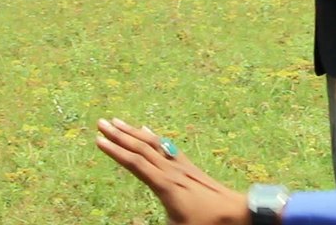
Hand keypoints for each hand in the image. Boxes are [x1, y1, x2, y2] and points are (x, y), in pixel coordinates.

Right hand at [96, 118, 248, 224]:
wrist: (236, 212)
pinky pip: (167, 146)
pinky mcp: (188, 166)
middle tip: (101, 122)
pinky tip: (147, 130)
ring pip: (153, 143)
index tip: (98, 140)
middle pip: (140, 147)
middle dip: (119, 134)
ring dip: (133, 131)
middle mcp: (171, 170)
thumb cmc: (206, 223)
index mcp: (165, 185)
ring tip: (118, 121)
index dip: (115, 152)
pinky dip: (153, 137)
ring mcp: (181, 166)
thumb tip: (129, 224)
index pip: (135, 163)